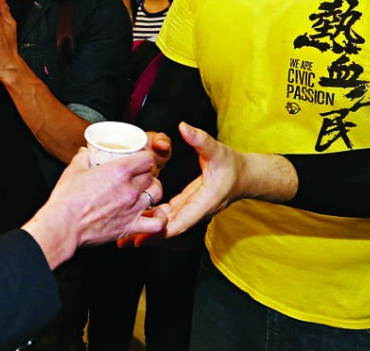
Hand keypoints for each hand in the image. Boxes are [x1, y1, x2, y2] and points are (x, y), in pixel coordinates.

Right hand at [23, 148, 165, 268]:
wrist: (64, 225)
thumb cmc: (67, 199)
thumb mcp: (73, 170)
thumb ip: (82, 158)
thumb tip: (84, 152)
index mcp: (119, 170)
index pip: (147, 159)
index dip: (146, 157)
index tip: (140, 159)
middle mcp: (130, 188)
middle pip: (152, 175)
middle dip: (146, 173)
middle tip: (137, 175)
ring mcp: (133, 208)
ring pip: (157, 194)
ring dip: (152, 191)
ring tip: (144, 192)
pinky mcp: (131, 226)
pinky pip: (157, 223)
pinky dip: (159, 218)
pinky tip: (154, 215)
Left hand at [122, 123, 237, 246]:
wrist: (245, 176)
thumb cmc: (232, 164)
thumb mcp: (217, 150)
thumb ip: (200, 140)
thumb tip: (184, 127)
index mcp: (205, 201)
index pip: (182, 221)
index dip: (162, 229)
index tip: (143, 236)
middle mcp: (197, 210)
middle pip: (170, 227)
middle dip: (149, 235)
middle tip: (124, 241)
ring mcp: (192, 210)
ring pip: (168, 223)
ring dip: (149, 230)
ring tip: (125, 238)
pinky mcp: (188, 206)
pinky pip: (169, 216)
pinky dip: (154, 219)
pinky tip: (138, 220)